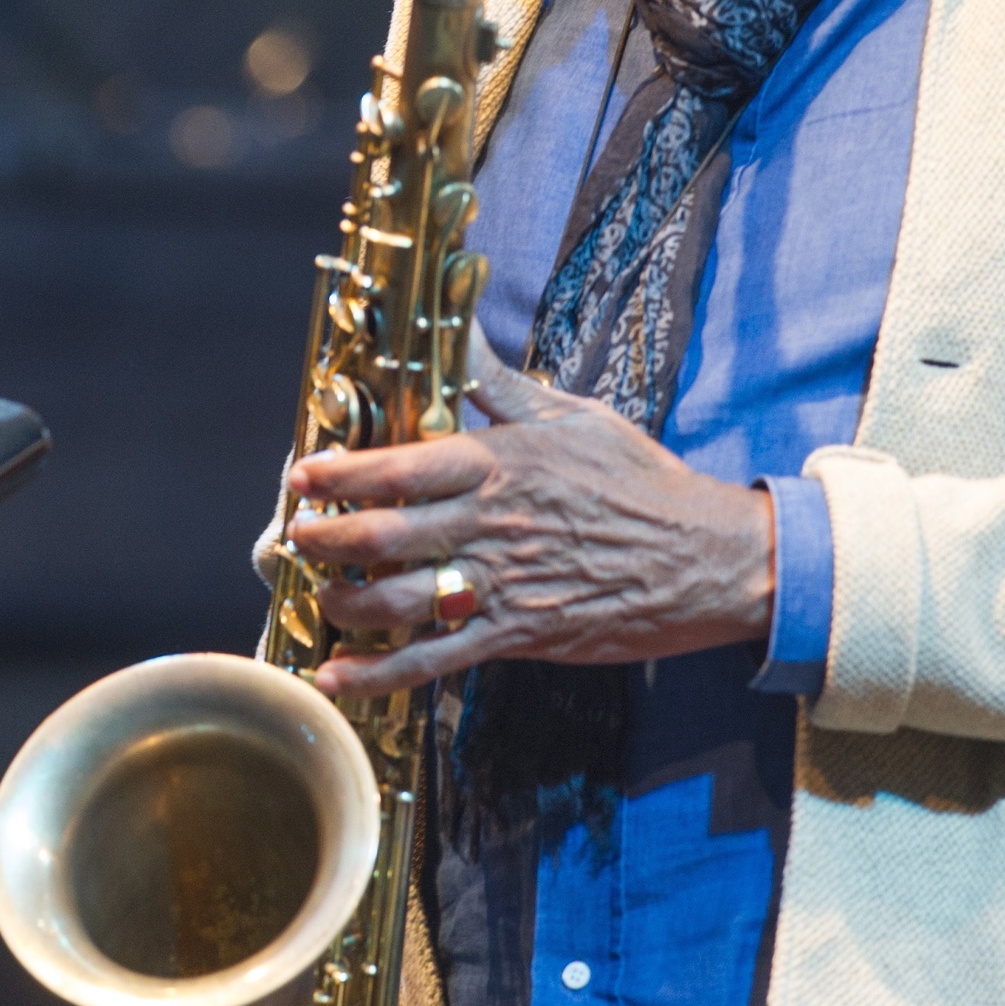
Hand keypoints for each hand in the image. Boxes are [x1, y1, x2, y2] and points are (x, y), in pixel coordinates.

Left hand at [283, 326, 774, 697]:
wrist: (710, 559)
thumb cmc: (641, 481)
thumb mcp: (573, 415)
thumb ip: (502, 382)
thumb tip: (458, 328)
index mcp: (499, 464)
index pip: (398, 466)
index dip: (339, 474)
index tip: (302, 476)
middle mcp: (490, 524)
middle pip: (382, 535)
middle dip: (323, 539)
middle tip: (294, 538)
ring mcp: (502, 585)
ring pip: (397, 599)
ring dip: (342, 601)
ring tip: (319, 595)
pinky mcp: (519, 635)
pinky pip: (435, 658)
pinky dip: (380, 673)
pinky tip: (339, 677)